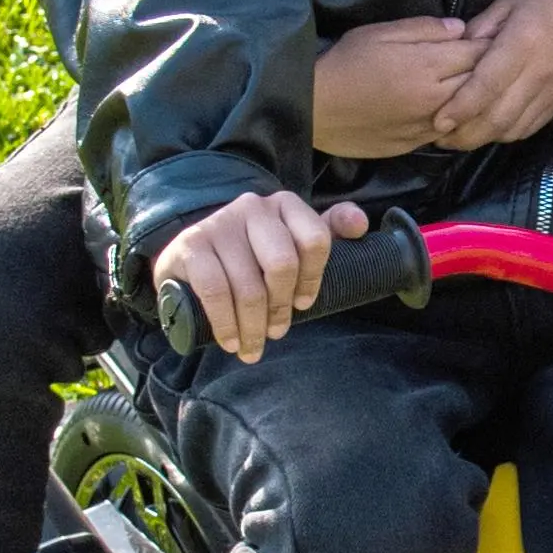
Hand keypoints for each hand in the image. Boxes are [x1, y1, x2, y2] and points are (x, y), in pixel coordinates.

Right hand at [152, 189, 370, 365]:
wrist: (191, 258)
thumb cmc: (253, 256)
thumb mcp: (292, 242)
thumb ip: (330, 232)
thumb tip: (360, 225)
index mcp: (285, 205)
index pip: (315, 240)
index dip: (313, 280)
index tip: (304, 304)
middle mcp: (253, 206)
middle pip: (283, 264)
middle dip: (280, 308)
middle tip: (276, 332)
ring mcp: (220, 223)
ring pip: (248, 285)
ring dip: (252, 327)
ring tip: (252, 347)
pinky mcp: (192, 245)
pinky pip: (215, 291)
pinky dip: (226, 324)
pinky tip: (230, 341)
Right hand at [313, 15, 483, 158]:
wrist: (315, 110)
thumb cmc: (345, 64)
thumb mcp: (380, 33)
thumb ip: (424, 29)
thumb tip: (460, 29)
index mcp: (427, 66)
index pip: (477, 53)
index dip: (487, 43)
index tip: (492, 37)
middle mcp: (434, 99)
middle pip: (480, 84)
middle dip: (489, 71)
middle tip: (494, 60)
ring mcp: (428, 126)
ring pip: (470, 113)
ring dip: (478, 99)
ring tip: (482, 85)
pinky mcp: (417, 144)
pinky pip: (451, 131)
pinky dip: (459, 119)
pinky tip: (457, 109)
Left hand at [429, 0, 552, 150]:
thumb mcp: (506, 3)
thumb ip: (478, 32)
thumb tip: (453, 57)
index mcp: (523, 43)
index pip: (487, 85)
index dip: (461, 107)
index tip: (439, 121)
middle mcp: (540, 72)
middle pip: (499, 117)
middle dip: (466, 133)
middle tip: (440, 137)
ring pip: (514, 128)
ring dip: (484, 138)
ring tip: (460, 137)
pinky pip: (530, 127)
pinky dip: (506, 133)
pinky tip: (490, 128)